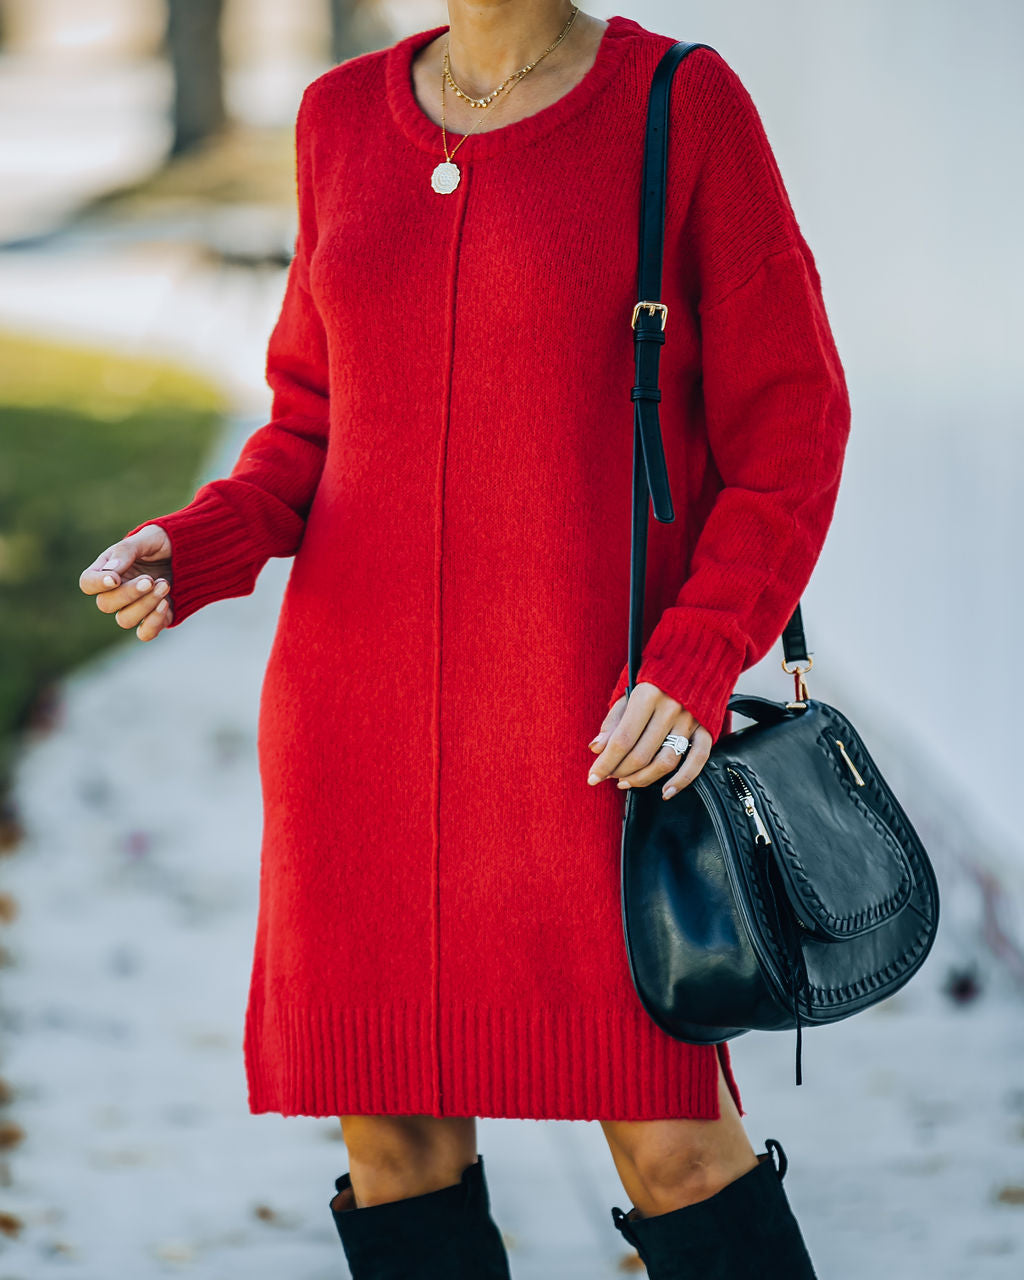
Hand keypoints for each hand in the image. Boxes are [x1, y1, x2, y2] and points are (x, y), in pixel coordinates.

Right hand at [79, 524, 174, 640]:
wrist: (191, 552)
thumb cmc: (163, 542)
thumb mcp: (147, 539)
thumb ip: (126, 552)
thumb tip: (110, 572)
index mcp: (108, 569)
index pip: (88, 583)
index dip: (97, 584)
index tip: (115, 579)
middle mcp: (117, 592)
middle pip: (106, 604)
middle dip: (129, 593)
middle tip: (150, 579)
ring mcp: (135, 607)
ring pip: (125, 620)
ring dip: (145, 605)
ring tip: (165, 585)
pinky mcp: (154, 619)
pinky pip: (145, 633)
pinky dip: (153, 622)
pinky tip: (166, 603)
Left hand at [587, 681, 711, 798]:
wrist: (696, 659)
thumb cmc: (655, 676)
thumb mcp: (628, 690)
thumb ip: (613, 720)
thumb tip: (596, 748)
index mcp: (647, 695)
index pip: (622, 739)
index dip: (605, 762)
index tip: (593, 777)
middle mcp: (670, 708)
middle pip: (642, 754)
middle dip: (620, 771)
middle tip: (609, 776)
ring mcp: (690, 720)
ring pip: (665, 762)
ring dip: (643, 778)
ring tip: (627, 782)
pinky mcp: (707, 727)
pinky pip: (697, 760)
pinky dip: (682, 780)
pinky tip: (666, 791)